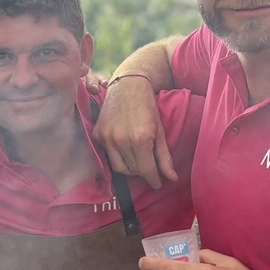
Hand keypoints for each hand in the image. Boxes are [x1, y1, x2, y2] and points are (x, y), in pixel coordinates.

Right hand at [94, 74, 175, 188]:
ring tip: (137, 161)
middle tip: (148, 168)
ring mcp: (106, 137)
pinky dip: (116, 157)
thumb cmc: (147, 106)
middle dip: (143, 172)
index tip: (157, 183)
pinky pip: (107, 156)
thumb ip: (165, 156)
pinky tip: (124, 151)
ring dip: (129, 169)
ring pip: (118, 167)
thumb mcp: (160, 130)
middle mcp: (121, 140)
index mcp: (140, 138)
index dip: (153, 179)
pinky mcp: (97, 134)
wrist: (127, 86)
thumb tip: (172, 178)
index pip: (146, 169)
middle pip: (133, 170)